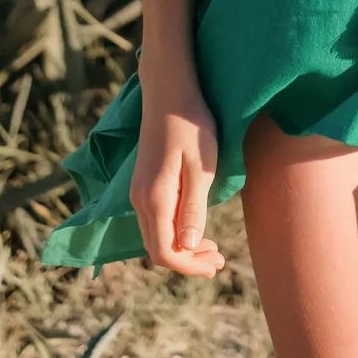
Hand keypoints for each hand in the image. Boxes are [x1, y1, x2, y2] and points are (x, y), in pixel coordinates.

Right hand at [130, 69, 226, 276]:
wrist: (170, 91)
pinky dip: (174, 232)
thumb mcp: (201, 166)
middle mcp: (139, 200)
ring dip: (182, 248)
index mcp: (154, 199)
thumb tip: (187, 247)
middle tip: (219, 259)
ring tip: (211, 248)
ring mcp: (138, 191)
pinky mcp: (143, 183)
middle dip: (188, 261)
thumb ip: (193, 208)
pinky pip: (154, 221)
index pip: (166, 252)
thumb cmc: (192, 125)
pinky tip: (194, 227)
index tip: (217, 264)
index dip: (190, 266)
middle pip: (157, 249)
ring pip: (155, 236)